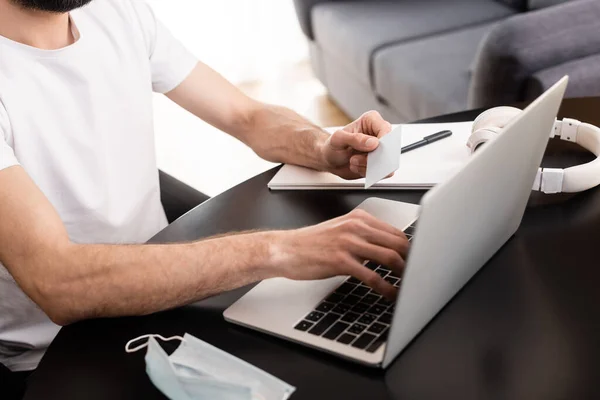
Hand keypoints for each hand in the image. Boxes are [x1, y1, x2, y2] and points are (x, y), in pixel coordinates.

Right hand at [269, 209, 408, 298]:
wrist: (285, 249)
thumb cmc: (311, 244)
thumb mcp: (340, 231)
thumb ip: (363, 236)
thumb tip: (388, 251)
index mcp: (358, 218)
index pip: (396, 232)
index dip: (411, 249)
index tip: (418, 262)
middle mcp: (355, 227)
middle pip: (398, 243)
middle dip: (412, 261)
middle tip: (419, 275)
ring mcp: (348, 242)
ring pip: (389, 257)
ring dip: (404, 274)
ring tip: (410, 286)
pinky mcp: (340, 260)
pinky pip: (372, 275)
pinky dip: (386, 287)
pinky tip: (390, 294)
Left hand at [321, 111, 392, 178]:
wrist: (330, 160)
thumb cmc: (333, 146)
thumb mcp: (338, 139)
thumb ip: (355, 139)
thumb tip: (373, 143)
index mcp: (371, 121)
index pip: (385, 129)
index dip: (382, 141)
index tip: (371, 149)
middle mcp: (378, 134)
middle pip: (390, 147)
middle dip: (373, 157)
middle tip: (356, 158)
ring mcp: (380, 150)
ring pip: (387, 162)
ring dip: (368, 166)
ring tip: (353, 162)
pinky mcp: (379, 163)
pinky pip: (382, 172)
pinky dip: (367, 172)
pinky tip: (356, 167)